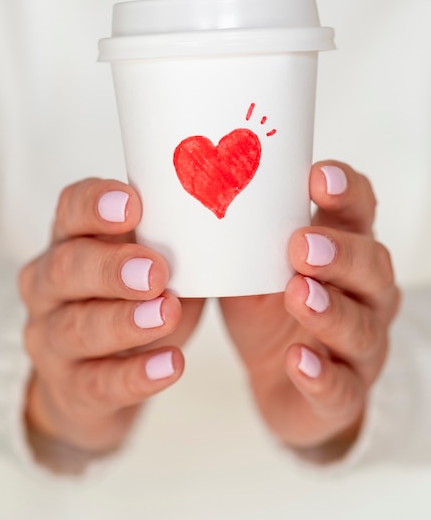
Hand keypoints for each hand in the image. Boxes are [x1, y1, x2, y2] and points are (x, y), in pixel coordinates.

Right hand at [19, 178, 203, 469]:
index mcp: (73, 240)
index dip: (95, 203)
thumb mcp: (150, 264)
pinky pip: (97, 383)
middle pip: (65, 267)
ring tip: (166, 315)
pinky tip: (171, 364)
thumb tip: (234, 223)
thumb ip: (173, 241)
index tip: (133, 205)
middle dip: (110, 267)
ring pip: (76, 327)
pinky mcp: (69, 387)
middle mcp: (50, 284)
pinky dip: (136, 375)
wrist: (93, 380)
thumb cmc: (130, 302)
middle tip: (155, 272)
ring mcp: (52, 338)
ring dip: (124, 321)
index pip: (70, 208)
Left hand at [219, 161, 399, 461]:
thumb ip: (242, 236)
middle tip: (301, 245)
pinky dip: (322, 375)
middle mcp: (363, 296)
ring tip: (299, 294)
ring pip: (363, 327)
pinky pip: (343, 389)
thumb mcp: (251, 267)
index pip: (358, 212)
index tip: (316, 177)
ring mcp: (360, 348)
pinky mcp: (345, 394)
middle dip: (340, 253)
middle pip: (372, 267)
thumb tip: (198, 187)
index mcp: (343, 252)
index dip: (345, 192)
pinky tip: (298, 360)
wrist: (278, 380)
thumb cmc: (267, 310)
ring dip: (332, 310)